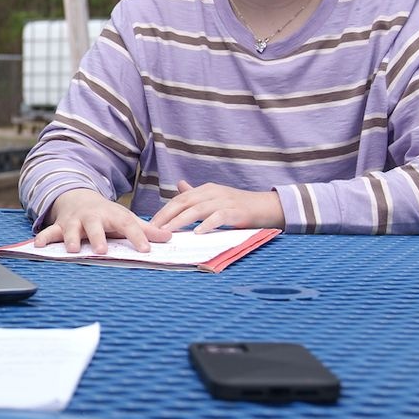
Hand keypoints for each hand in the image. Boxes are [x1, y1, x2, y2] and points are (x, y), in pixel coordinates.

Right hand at [32, 188, 172, 254]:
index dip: (137, 236)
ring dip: (72, 238)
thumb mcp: (125, 218)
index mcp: (112, 215)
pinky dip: (44, 238)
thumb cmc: (105, 214)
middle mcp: (92, 217)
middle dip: (98, 237)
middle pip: (95, 226)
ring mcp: (75, 221)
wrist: (78, 197)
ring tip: (73, 250)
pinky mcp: (60, 226)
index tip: (146, 249)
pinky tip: (38, 246)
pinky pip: (50, 232)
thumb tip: (169, 237)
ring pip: (72, 229)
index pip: (127, 224)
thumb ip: (145, 230)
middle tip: (102, 250)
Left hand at [148, 180, 283, 232]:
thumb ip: (197, 194)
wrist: (268, 206)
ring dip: (180, 221)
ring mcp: (225, 200)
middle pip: (184, 202)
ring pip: (198, 209)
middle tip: (153, 229)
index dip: (164, 211)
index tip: (150, 224)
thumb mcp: (216, 198)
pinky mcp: (236, 211)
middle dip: (166, 216)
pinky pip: (219, 217)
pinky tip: (197, 232)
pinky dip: (207, 224)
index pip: (180, 199)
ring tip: (167, 231)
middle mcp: (213, 192)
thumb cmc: (240, 206)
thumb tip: (179, 186)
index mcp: (206, 190)